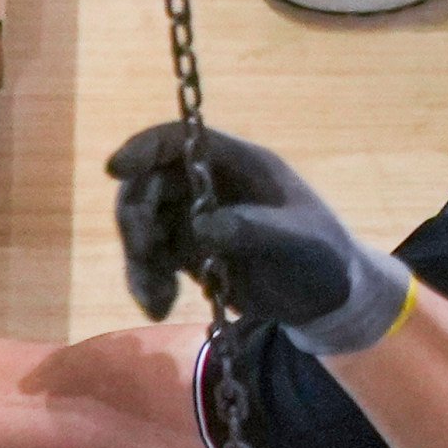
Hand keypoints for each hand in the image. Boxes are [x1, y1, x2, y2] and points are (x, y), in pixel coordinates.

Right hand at [108, 120, 412, 355]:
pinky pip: (151, 260)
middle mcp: (209, 184)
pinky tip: (158, 306)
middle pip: (149, 184)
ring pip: (143, 226)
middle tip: (141, 252)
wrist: (330, 301)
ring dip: (138, 259)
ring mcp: (195, 218)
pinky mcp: (188, 252)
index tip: (116, 170)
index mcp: (238, 164)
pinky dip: (147, 281)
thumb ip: (253, 230)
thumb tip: (199, 227)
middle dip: (136, 217)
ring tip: (154, 298)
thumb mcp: (299, 241)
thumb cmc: (324, 258)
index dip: (144, 148)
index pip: (180, 140)